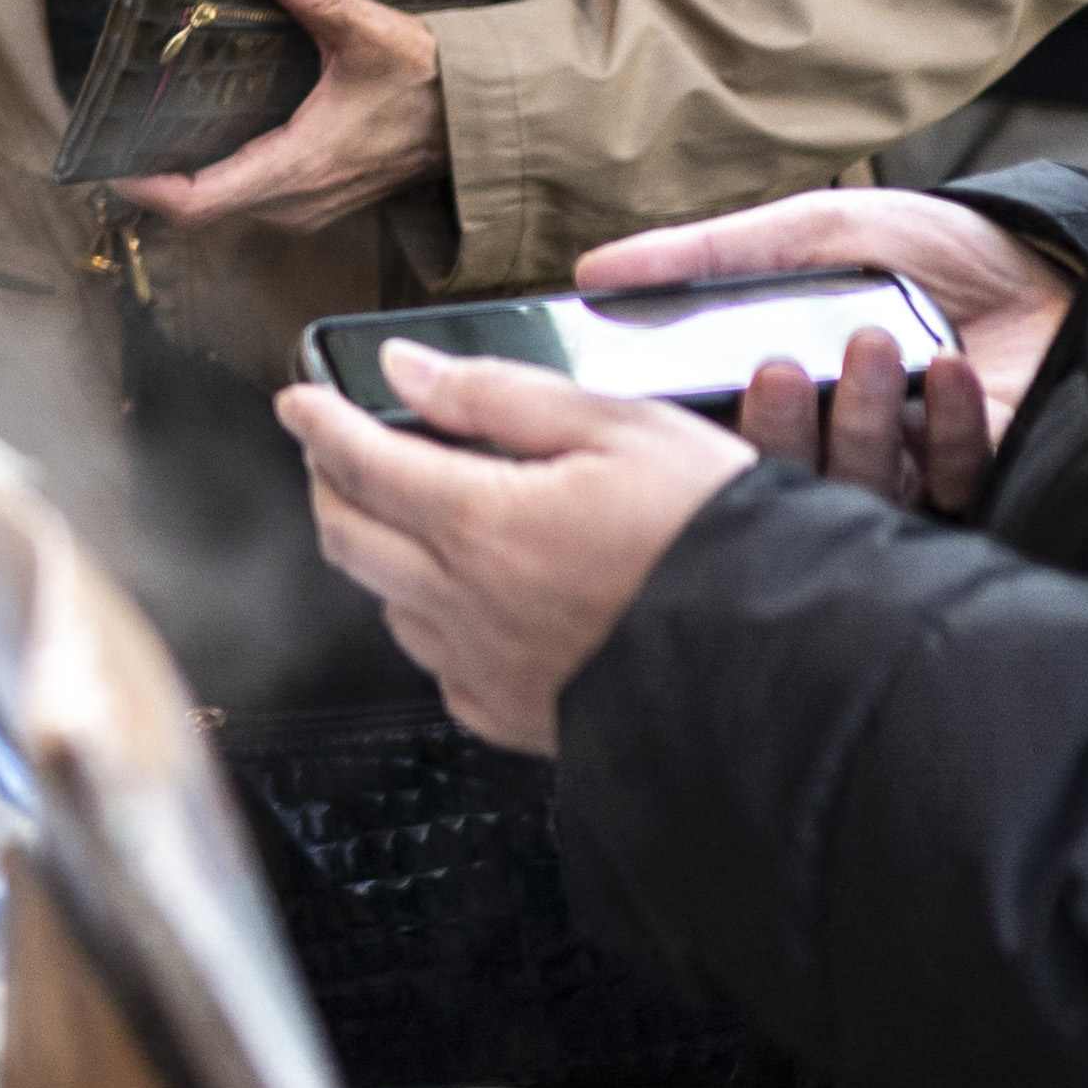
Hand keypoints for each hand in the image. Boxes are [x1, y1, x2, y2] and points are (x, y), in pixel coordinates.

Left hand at [113, 0, 444, 232]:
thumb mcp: (371, 32)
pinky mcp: (314, 202)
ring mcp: (306, 207)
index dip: (146, 187)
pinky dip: (217, 176)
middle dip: (155, 176)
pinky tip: (203, 134)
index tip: (109, 161)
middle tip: (119, 130)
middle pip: (201, 206)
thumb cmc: (427, 82)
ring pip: (224, 206)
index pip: (200, 200)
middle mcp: (295, 200)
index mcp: (297, 164)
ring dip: (186, 177)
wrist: (474, 121)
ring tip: (150, 128)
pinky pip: (248, 200)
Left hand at [276, 349, 755, 754]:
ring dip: (377, 553)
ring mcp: (486, 669)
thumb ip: (500, 396)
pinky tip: (458, 600)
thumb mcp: (623, 427)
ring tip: (399, 514)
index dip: (318, 422)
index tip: (296, 399)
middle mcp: (465, 603)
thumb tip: (404, 368)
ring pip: (388, 604)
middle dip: (327, 484)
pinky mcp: (517, 719)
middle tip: (331, 451)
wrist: (791, 663)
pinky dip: (429, 623)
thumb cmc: (720, 534)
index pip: (361, 461)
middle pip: (349, 537)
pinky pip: (439, 668)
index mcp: (483, 523)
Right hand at [575, 186, 1070, 517]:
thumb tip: (593, 268)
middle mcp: (835, 434)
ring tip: (878, 343)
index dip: (690, 426)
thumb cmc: (935, 247)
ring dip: (862, 413)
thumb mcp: (811, 230)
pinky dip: (947, 420)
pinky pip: (942, 473)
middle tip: (776, 369)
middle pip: (776, 470)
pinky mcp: (972, 475)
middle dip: (774, 426)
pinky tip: (952, 367)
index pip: (715, 429)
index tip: (670, 396)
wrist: (1053, 259)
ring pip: (852, 478)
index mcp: (784, 385)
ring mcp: (902, 461)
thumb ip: (708, 254)